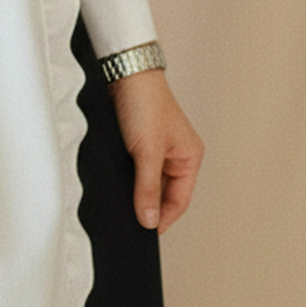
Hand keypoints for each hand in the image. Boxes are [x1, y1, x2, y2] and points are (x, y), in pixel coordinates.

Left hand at [107, 69, 203, 232]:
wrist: (124, 72)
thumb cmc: (144, 104)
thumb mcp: (146, 151)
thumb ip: (147, 188)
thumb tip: (148, 221)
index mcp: (190, 158)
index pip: (178, 202)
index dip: (161, 219)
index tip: (142, 234)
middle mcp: (177, 156)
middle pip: (163, 195)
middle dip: (147, 207)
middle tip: (128, 223)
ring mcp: (157, 150)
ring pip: (148, 184)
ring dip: (136, 194)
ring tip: (120, 206)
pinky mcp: (138, 144)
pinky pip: (136, 171)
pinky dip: (128, 180)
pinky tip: (115, 187)